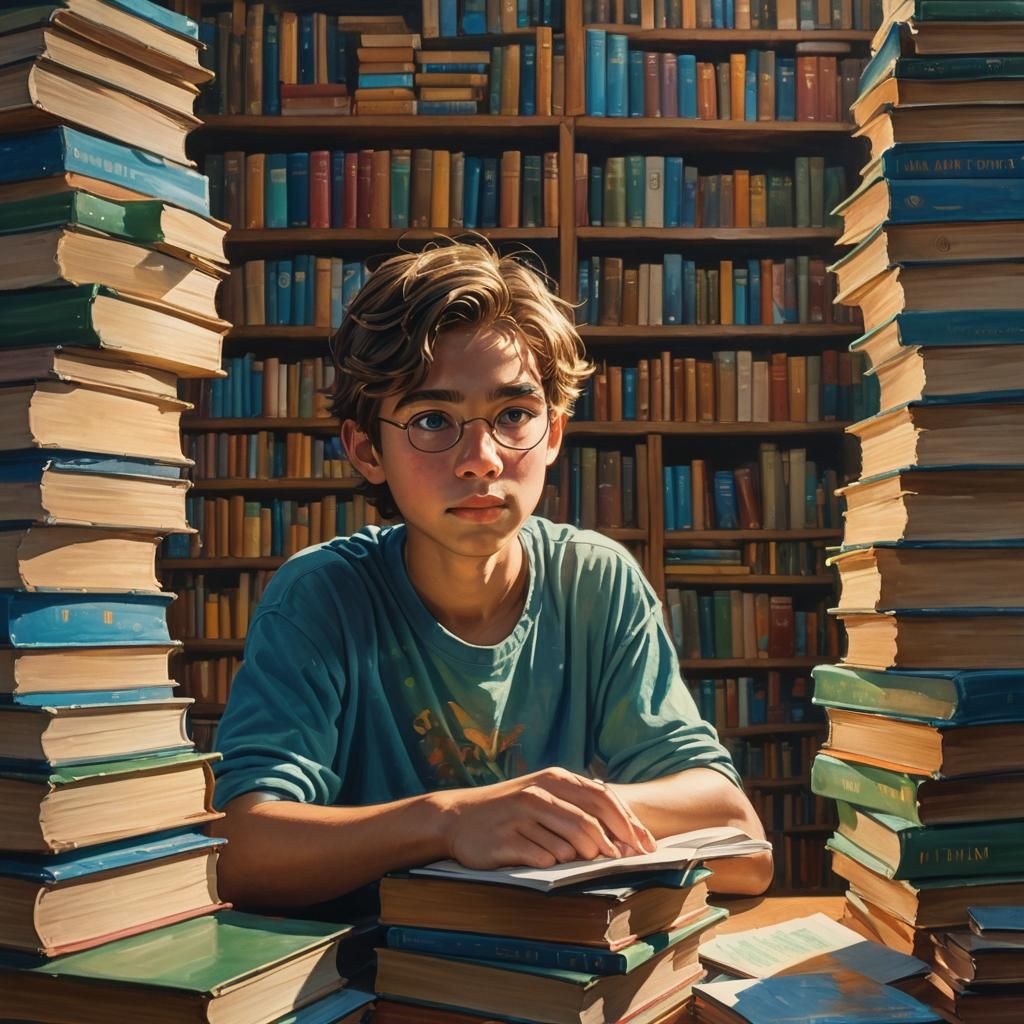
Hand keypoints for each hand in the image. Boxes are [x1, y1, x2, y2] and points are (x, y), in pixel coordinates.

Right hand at [431, 766, 657, 869]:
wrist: (457, 817)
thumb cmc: (510, 808)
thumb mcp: (543, 795)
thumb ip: (578, 806)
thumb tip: (622, 835)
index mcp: (553, 779)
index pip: (603, 798)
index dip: (629, 823)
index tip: (647, 846)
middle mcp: (538, 793)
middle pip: (591, 823)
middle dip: (613, 846)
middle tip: (625, 862)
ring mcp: (520, 816)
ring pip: (570, 845)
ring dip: (581, 859)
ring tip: (577, 861)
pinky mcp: (505, 841)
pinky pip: (543, 860)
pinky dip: (552, 865)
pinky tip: (544, 862)